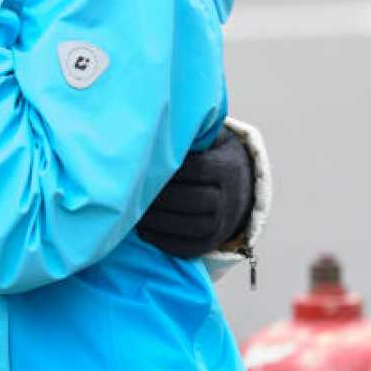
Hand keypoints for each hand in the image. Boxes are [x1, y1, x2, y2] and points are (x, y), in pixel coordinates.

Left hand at [135, 129, 255, 258]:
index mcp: (227, 167)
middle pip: (194, 200)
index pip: (196, 170)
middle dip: (160, 199)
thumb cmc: (208, 154)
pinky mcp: (213, 242)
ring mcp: (223, 223)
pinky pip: (190, 247)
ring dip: (159, 222)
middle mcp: (230, 197)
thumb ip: (189, 132)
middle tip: (131, 193)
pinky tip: (144, 232)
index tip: (142, 166)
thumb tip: (157, 122)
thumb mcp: (207, 138)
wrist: (239, 185)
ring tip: (132, 213)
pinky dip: (165, 242)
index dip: (169, 170)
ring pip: (192, 226)